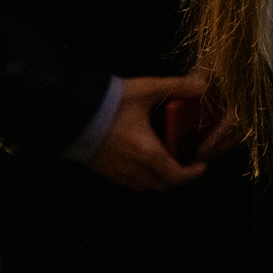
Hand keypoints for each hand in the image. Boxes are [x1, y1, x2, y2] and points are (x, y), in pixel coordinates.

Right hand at [85, 73, 213, 192]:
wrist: (70, 111)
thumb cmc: (112, 102)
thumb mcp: (147, 89)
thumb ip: (177, 87)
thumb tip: (202, 85)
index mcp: (149, 154)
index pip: (176, 177)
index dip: (192, 174)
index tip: (202, 165)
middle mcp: (134, 169)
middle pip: (162, 186)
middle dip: (177, 177)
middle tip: (185, 161)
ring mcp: (116, 173)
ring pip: (144, 186)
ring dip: (159, 178)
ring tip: (166, 160)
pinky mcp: (102, 170)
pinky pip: (128, 182)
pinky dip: (141, 176)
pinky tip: (142, 159)